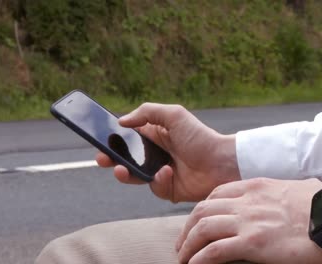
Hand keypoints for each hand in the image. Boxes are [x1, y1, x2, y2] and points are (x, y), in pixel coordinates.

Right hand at [97, 103, 240, 201]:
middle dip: (111, 159)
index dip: (113, 139)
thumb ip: (147, 113)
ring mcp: (161, 172)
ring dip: (126, 173)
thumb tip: (122, 121)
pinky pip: (154, 187)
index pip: (128, 137)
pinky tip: (167, 172)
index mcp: (155, 136)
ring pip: (134, 176)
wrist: (222, 163)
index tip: (99, 139)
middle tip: (101, 159)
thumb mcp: (174, 115)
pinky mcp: (168, 189)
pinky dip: (158, 180)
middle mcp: (156, 154)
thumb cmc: (200, 137)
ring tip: (122, 169)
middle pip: (126, 158)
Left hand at [176, 178, 321, 263]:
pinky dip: (199, 259)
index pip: (217, 194)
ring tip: (183, 257)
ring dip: (188, 244)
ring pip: (202, 229)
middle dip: (187, 228)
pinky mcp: (253, 243)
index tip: (197, 221)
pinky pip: (215, 251)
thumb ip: (280, 194)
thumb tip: (285, 199)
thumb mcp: (296, 189)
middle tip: (183, 243)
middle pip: (202, 210)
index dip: (202, 209)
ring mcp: (247, 221)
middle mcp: (246, 201)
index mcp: (256, 187)